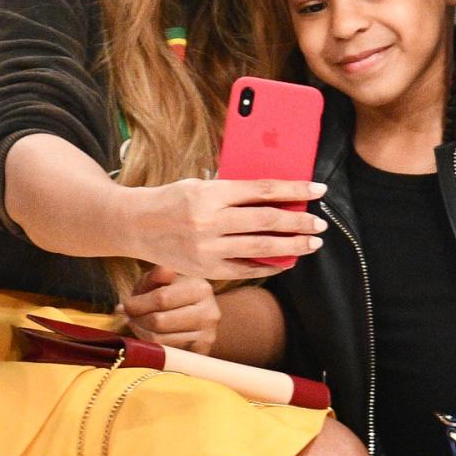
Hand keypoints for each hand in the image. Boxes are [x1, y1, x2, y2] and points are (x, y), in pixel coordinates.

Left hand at [119, 265, 219, 353]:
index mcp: (200, 289)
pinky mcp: (200, 353)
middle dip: (137, 319)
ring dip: (140, 333)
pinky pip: (166, 354)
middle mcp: (208, 313)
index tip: (125, 304)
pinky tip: (147, 336)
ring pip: (160, 340)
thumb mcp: (165, 280)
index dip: (138, 304)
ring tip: (135, 324)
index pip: (161, 298)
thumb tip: (161, 271)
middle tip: (127, 316)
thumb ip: (157, 275)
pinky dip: (150, 346)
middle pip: (159, 321)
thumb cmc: (177, 294)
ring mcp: (206, 336)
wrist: (201, 317)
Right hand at [126, 178, 326, 280]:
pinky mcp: (205, 269)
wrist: (135, 225)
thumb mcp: (199, 184)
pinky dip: (268, 266)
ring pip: (261, 247)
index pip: (263, 190)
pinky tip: (285, 261)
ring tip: (312, 243)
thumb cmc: (171, 199)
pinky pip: (245, 270)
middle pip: (267, 220)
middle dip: (299, 221)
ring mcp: (208, 248)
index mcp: (210, 193)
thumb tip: (275, 195)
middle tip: (320, 223)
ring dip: (292, 246)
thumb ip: (233, 190)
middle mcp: (209, 221)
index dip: (294, 189)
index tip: (318, 190)